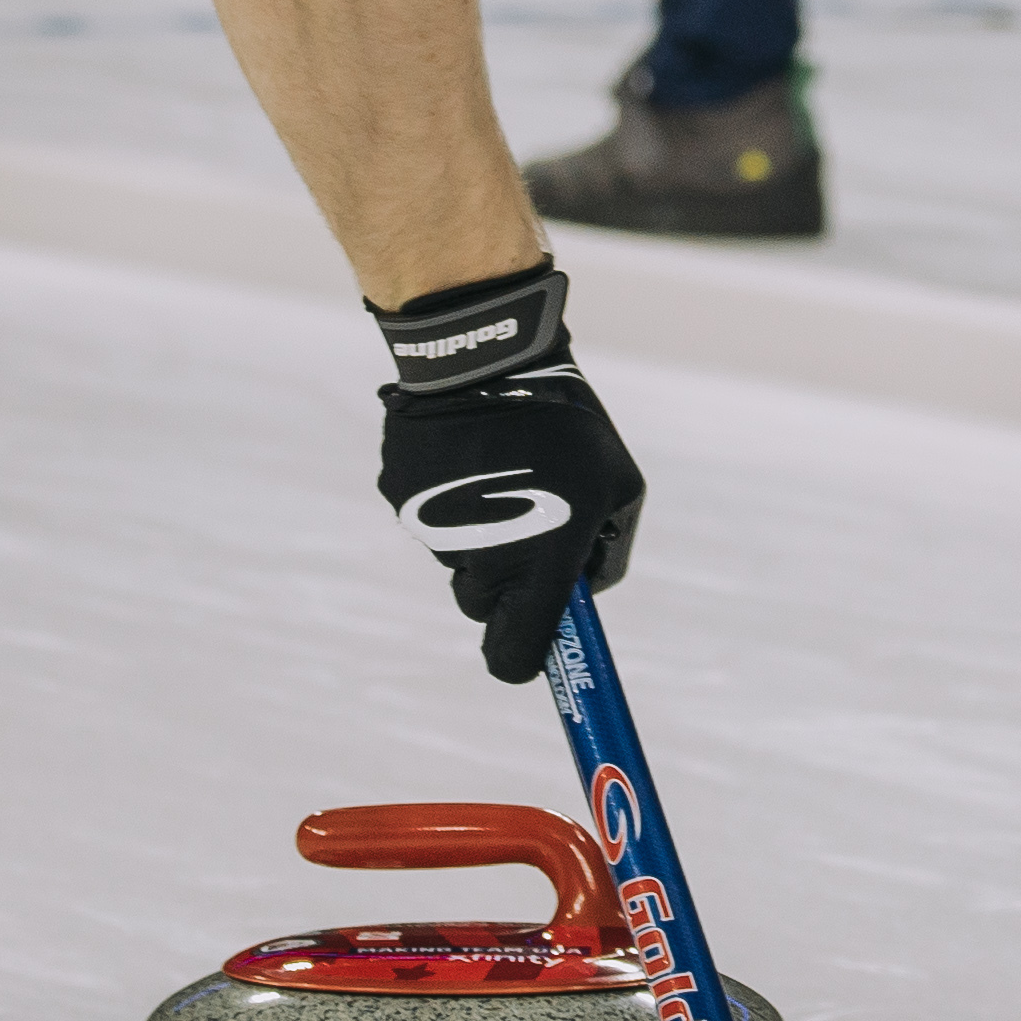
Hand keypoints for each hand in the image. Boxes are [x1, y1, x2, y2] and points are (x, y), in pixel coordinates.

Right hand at [372, 265, 644, 680]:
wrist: (486, 360)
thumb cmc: (568, 428)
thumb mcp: (619, 487)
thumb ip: (609, 551)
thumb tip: (585, 588)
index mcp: (535, 570)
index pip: (513, 660)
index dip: (523, 658)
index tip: (535, 640)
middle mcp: (478, 562)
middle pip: (482, 604)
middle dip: (505, 580)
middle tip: (529, 521)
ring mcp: (432, 531)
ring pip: (456, 555)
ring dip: (478, 529)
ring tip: (502, 468)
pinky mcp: (400, 498)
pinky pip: (427, 516)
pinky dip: (447, 496)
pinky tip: (468, 452)